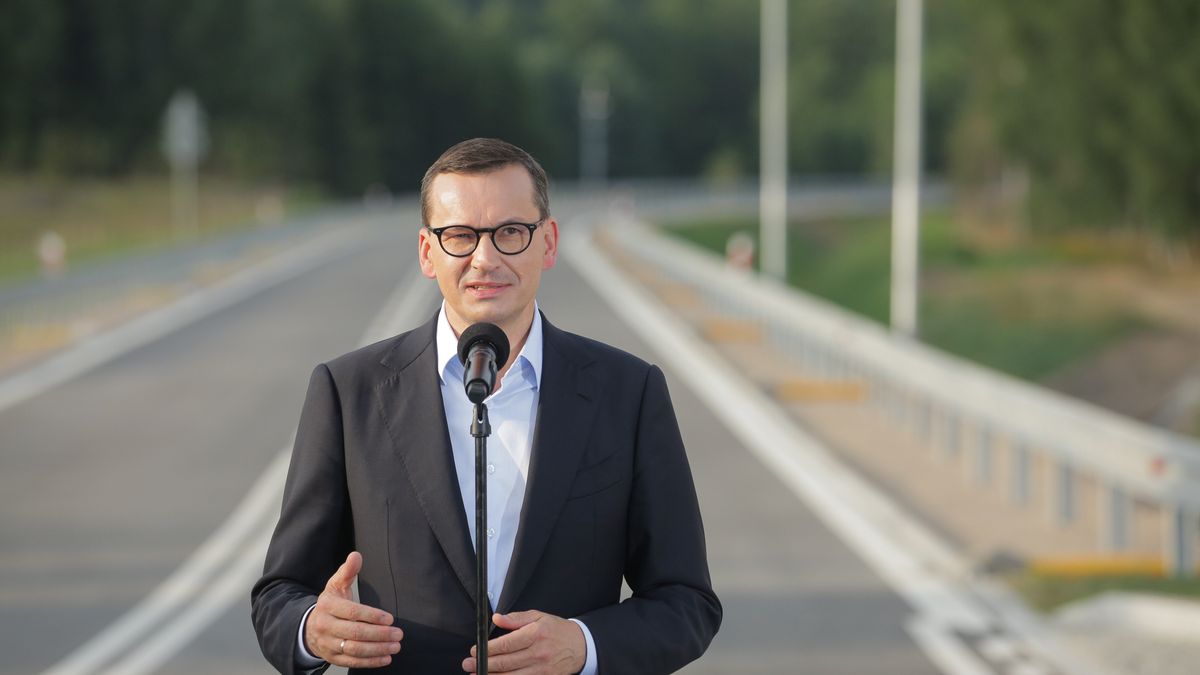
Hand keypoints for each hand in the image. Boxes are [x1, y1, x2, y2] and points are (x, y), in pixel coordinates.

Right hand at [305, 551, 403, 668]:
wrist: (310, 628)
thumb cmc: (330, 604)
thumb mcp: (335, 585)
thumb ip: (347, 571)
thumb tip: (356, 555)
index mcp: (327, 606)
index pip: (352, 612)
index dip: (372, 616)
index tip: (389, 618)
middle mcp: (326, 626)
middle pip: (355, 633)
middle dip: (379, 634)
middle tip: (398, 633)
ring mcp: (328, 644)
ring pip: (354, 650)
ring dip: (377, 649)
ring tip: (395, 646)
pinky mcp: (333, 657)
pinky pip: (352, 662)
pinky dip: (370, 662)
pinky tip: (386, 658)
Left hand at [462, 610, 585, 673]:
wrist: (581, 647)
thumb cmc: (558, 630)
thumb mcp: (539, 617)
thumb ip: (516, 618)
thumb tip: (497, 618)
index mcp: (535, 634)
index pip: (506, 644)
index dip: (488, 649)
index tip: (475, 650)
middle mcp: (538, 653)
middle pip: (505, 662)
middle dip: (484, 664)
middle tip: (468, 664)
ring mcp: (541, 669)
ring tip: (477, 674)